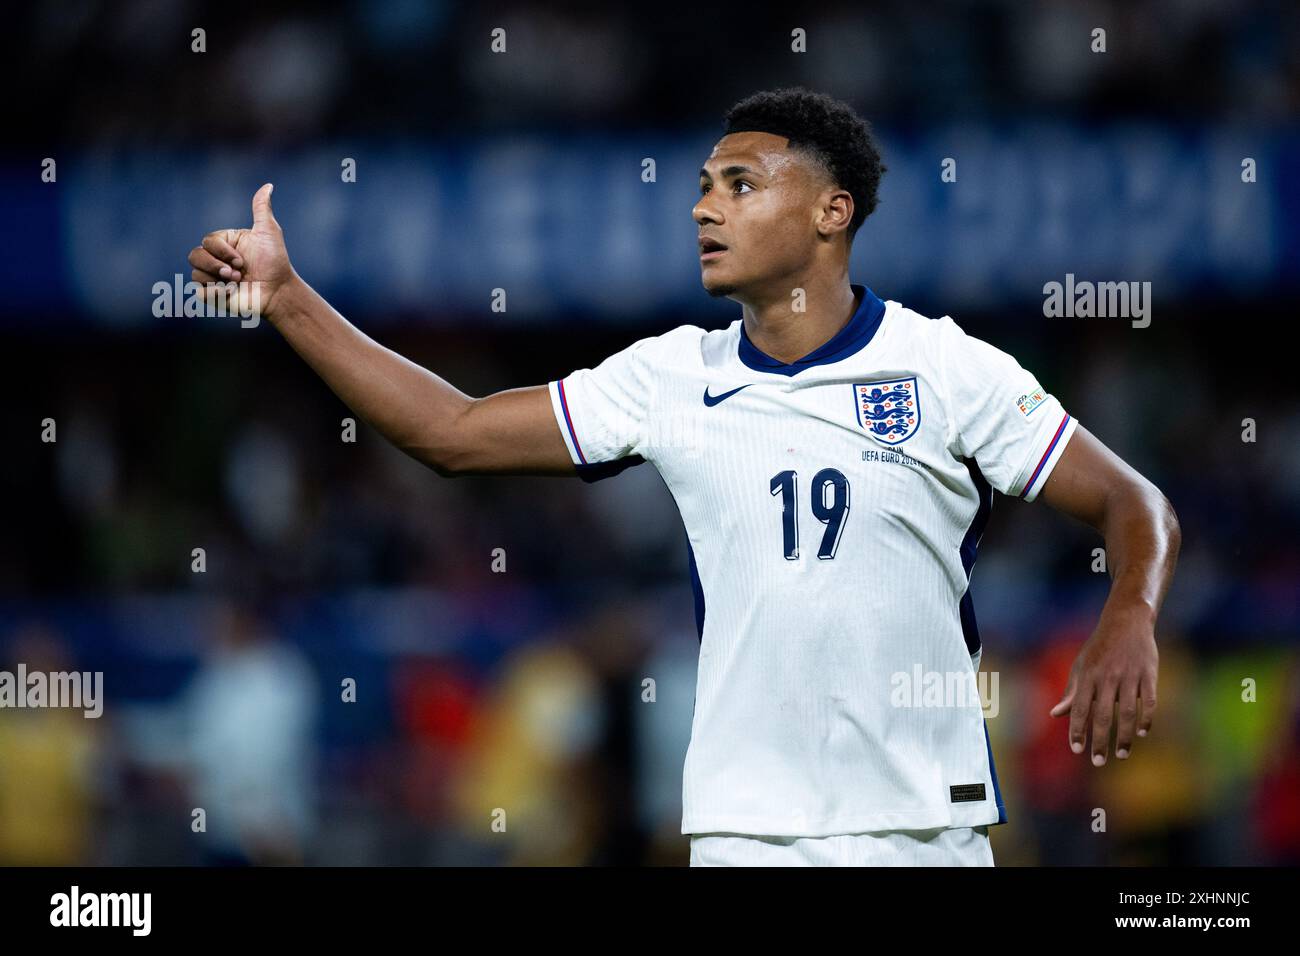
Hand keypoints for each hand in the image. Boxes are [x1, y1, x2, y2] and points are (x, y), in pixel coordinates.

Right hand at [187, 183, 296, 320]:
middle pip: (195, 256)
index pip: (207, 241)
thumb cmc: (275, 262)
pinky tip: (231, 294)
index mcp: (225, 243)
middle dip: (215, 265)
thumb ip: (262, 209)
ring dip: (215, 279)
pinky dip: (214, 293)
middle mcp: (217, 259)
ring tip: (236, 284)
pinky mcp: (214, 295)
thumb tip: (268, 185)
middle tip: (236, 274)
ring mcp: (214, 277)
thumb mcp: (269, 232)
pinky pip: (199, 292)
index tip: (241, 261)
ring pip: (195, 273)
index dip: (221, 252)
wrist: (278, 292)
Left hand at [1049, 608, 1157, 764]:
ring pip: (1127, 712)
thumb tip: (1055, 714)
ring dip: (1124, 736)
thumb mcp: (1081, 666)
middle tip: (1098, 761)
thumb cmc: (1099, 648)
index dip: (1078, 730)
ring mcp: (1129, 676)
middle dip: (1100, 740)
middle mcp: (1107, 677)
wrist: (1126, 621)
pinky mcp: (1148, 674)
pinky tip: (1141, 733)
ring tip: (1121, 754)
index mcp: (1088, 676)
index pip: (1080, 708)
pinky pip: (1148, 701)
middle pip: (1103, 715)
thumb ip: (1071, 692)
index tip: (1077, 750)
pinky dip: (1146, 718)